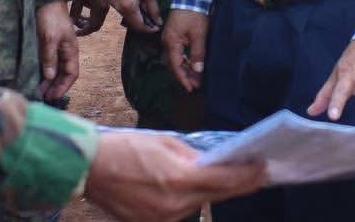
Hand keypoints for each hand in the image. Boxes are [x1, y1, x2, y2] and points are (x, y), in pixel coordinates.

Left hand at [35, 1, 78, 101]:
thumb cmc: (51, 16)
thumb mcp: (50, 37)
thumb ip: (50, 57)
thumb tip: (50, 76)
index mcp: (70, 50)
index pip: (72, 73)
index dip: (63, 86)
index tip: (52, 96)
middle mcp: (65, 51)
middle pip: (63, 74)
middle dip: (54, 86)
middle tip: (42, 96)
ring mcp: (56, 48)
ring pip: (54, 69)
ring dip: (47, 80)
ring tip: (37, 89)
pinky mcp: (46, 44)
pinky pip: (47, 62)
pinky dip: (42, 71)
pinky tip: (35, 76)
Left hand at [71, 0, 109, 36]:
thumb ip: (75, 11)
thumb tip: (72, 22)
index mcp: (100, 7)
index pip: (93, 26)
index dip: (84, 32)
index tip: (76, 33)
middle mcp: (105, 8)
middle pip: (96, 25)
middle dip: (86, 28)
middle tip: (76, 28)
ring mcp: (106, 6)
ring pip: (97, 20)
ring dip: (88, 22)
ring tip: (78, 19)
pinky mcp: (105, 3)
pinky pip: (98, 14)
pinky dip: (91, 16)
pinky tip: (83, 13)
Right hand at [84, 131, 265, 221]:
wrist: (89, 167)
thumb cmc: (126, 147)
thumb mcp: (165, 141)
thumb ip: (194, 155)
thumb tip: (214, 162)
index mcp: (180, 179)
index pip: (226, 180)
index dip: (249, 175)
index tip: (265, 168)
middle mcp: (175, 205)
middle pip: (217, 195)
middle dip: (238, 184)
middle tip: (258, 173)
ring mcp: (163, 220)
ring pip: (199, 204)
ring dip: (209, 191)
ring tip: (220, 177)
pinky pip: (180, 212)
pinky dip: (188, 200)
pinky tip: (188, 188)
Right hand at [107, 0, 161, 33]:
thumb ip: (153, 10)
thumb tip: (158, 22)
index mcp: (129, 8)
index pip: (139, 26)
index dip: (148, 29)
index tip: (156, 28)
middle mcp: (119, 9)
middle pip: (131, 23)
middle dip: (142, 24)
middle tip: (152, 22)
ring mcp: (113, 4)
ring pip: (126, 17)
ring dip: (136, 17)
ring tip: (146, 13)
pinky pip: (121, 10)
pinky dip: (129, 11)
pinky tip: (136, 6)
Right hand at [161, 9, 208, 91]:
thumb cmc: (194, 14)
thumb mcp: (198, 34)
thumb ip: (197, 53)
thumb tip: (198, 70)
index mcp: (171, 43)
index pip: (176, 66)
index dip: (184, 79)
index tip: (191, 89)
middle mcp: (167, 43)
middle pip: (174, 64)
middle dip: (185, 76)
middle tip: (196, 86)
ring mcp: (170, 39)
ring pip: (176, 59)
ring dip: (186, 69)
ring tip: (196, 78)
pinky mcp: (175, 35)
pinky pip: (178, 52)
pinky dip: (185, 60)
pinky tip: (193, 64)